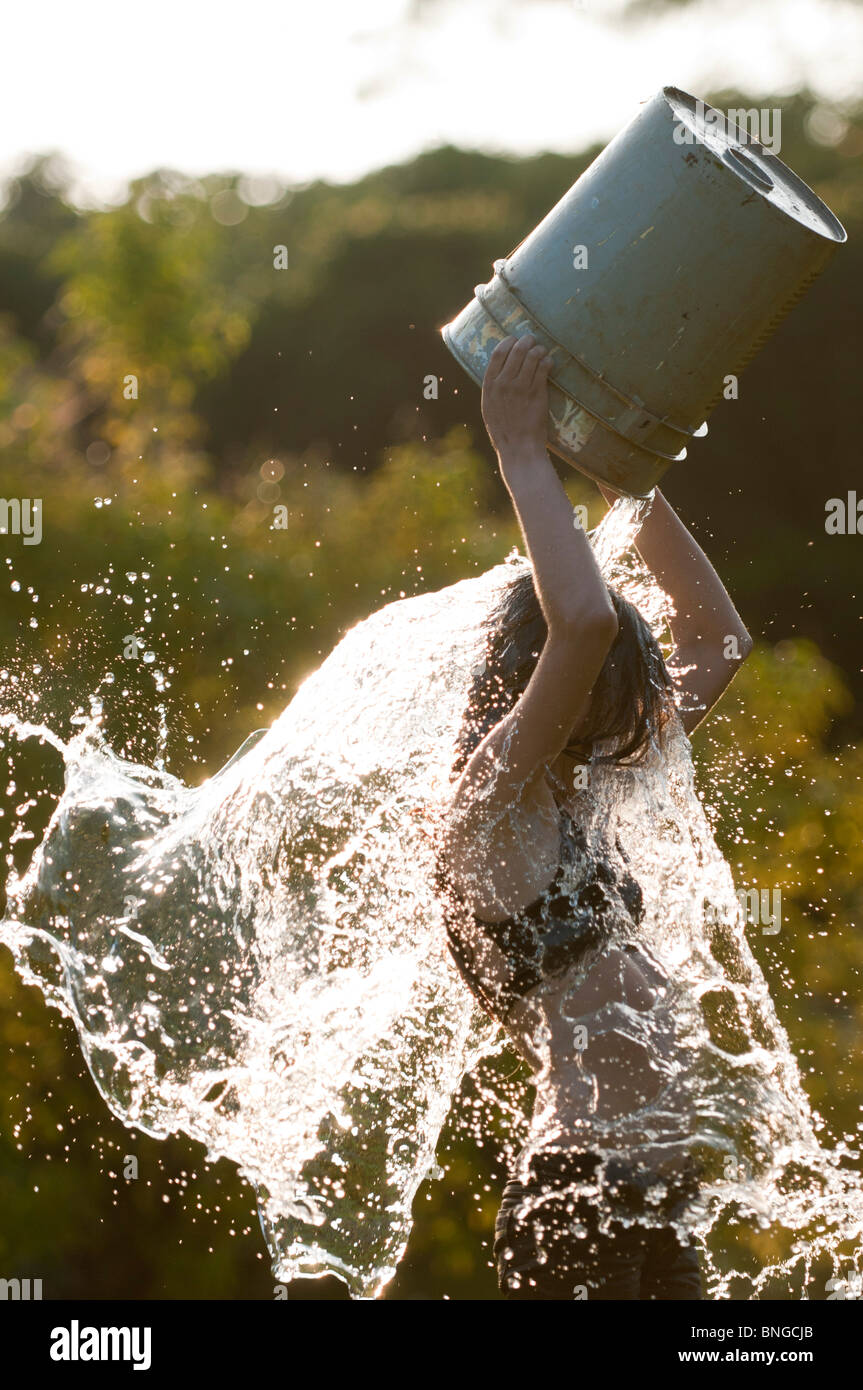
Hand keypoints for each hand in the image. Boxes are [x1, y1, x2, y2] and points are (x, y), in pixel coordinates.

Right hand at [481, 333, 553, 456]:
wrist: (518, 447)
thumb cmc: (503, 430)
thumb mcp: (489, 407)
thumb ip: (493, 388)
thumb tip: (501, 369)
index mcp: (489, 386)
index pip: (497, 353)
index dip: (508, 342)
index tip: (514, 340)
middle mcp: (504, 383)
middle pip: (516, 350)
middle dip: (527, 340)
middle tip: (533, 339)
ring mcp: (521, 387)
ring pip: (532, 356)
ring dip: (539, 349)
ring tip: (542, 351)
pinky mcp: (537, 393)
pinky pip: (544, 367)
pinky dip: (547, 361)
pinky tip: (549, 362)